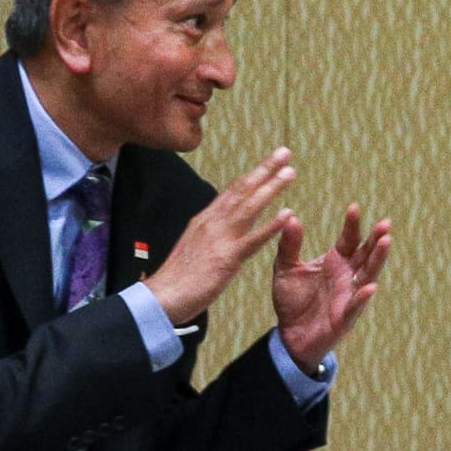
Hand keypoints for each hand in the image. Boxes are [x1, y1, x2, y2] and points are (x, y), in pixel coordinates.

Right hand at [144, 149, 296, 324]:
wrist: (161, 298)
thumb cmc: (177, 279)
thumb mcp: (193, 247)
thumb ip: (208, 234)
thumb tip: (218, 225)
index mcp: (204, 221)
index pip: (231, 192)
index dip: (252, 175)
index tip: (269, 162)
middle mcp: (212, 223)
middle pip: (241, 190)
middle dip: (264, 170)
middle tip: (284, 152)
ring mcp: (219, 239)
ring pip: (249, 207)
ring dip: (270, 188)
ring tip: (290, 173)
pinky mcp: (226, 258)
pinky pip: (253, 239)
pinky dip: (270, 225)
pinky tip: (287, 213)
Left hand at [273, 200, 393, 371]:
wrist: (289, 335)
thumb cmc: (292, 301)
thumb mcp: (285, 268)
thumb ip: (289, 245)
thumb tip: (290, 217)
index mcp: (335, 261)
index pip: (349, 239)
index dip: (353, 224)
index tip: (354, 206)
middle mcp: (347, 276)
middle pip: (366, 254)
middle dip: (376, 238)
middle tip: (385, 223)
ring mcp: (349, 295)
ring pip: (368, 275)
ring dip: (378, 260)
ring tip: (386, 243)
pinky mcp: (345, 317)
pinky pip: (356, 305)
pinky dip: (362, 296)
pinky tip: (370, 287)